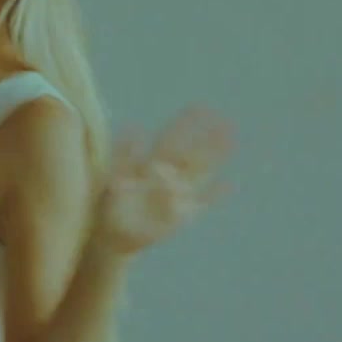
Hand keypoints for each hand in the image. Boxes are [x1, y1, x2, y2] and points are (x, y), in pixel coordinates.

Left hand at [96, 105, 234, 255]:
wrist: (113, 234)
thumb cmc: (109, 204)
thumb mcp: (113, 177)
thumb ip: (124, 156)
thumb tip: (134, 128)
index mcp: (149, 163)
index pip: (171, 139)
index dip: (185, 124)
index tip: (200, 106)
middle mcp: (166, 175)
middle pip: (191, 152)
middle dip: (207, 138)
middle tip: (226, 121)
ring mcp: (176, 194)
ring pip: (200, 172)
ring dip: (216, 157)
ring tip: (232, 141)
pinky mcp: (182, 214)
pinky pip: (202, 202)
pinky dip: (214, 194)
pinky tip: (230, 184)